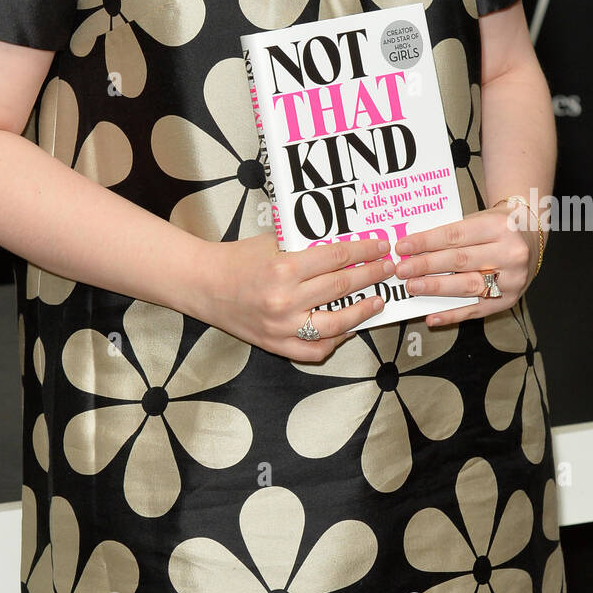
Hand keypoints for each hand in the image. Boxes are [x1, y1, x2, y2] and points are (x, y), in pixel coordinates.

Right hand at [207, 231, 394, 361]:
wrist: (204, 285)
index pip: (337, 259)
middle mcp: (286, 300)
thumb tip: (346, 246)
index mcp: (285, 269)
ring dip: (363, 311)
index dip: (364, 252)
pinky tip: (349, 329)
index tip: (381, 248)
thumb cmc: (238, 259)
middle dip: (371, 276)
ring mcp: (282, 327)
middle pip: (342, 288)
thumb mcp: (272, 242)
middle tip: (389, 269)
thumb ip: (306, 246)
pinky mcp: (276, 344)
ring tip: (378, 301)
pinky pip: (315, 350)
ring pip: (336, 324)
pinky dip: (335, 340)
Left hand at [393, 206, 537, 326]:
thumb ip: (452, 234)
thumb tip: (413, 250)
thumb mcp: (479, 219)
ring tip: (413, 288)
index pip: (456, 235)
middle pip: (460, 261)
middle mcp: (510, 254)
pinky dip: (452, 315)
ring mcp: (512, 280)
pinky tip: (432, 317)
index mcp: (500, 227)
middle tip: (402, 270)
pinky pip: (477, 310)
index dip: (426, 242)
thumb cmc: (497, 225)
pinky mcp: (510, 300)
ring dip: (436, 289)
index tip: (402, 247)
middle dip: (427, 266)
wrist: (532, 235)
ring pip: (468, 286)